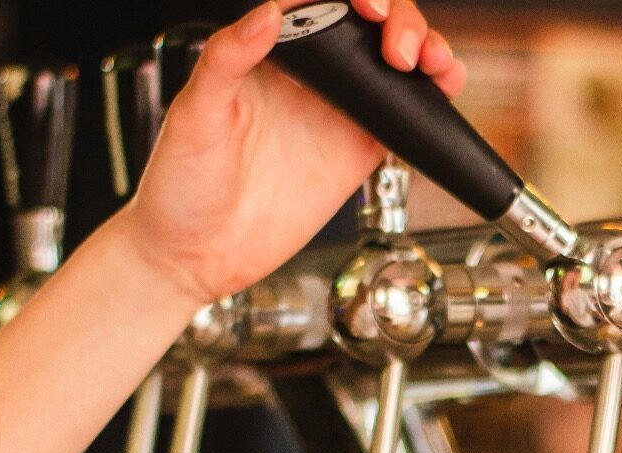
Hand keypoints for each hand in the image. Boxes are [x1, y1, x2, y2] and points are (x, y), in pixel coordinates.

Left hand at [115, 0, 467, 305]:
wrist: (195, 257)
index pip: (318, 2)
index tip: (364, 7)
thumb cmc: (180, 186)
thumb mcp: (194, 115)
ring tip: (430, 60)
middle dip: (398, 18)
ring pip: (394, 62)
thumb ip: (227, 58)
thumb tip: (269, 13)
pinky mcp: (358, 151)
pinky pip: (405, 116)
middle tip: (399, 44)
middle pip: (368, 24)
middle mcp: (308, 76)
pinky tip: (441, 89)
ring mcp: (337, 112)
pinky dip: (433, 99)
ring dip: (425, 47)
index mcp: (266, 54)